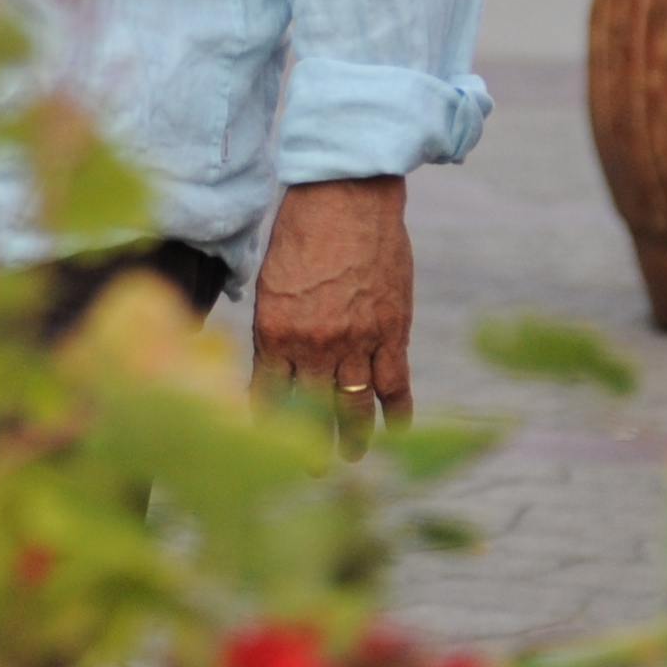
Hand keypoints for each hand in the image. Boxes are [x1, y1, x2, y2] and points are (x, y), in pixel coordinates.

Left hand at [250, 176, 410, 456]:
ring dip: (353, 437)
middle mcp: (313, 346)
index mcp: (274, 333)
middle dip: (312, 447)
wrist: (345, 197)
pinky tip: (395, 430)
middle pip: (313, 413)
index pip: (269, 398)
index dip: (271, 429)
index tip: (271, 450)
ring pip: (355, 407)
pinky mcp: (391, 332)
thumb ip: (274, 330)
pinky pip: (394, 385)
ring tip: (351, 456)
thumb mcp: (269, 283)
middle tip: (315, 470)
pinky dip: (396, 412)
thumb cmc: (299, 232)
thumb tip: (274, 369)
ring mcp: (356, 342)